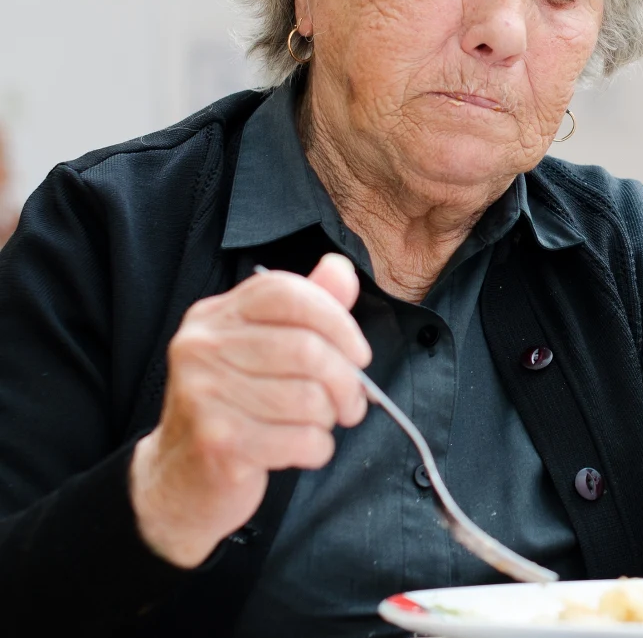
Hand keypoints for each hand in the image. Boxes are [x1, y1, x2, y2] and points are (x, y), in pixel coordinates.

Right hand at [129, 254, 371, 567]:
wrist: (180, 478)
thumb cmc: (235, 407)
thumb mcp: (263, 348)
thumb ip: (305, 307)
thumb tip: (341, 269)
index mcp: (215, 315)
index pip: (287, 293)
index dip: (337, 319)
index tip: (358, 353)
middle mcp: (201, 347)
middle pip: (307, 349)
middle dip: (346, 382)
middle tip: (352, 403)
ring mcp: (204, 394)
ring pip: (309, 398)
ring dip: (330, 419)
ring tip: (319, 425)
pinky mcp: (218, 441)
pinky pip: (300, 439)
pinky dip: (317, 449)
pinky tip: (302, 450)